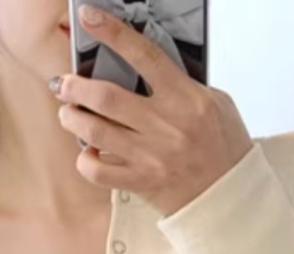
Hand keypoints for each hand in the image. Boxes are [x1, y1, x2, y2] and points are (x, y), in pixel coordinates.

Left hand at [52, 3, 253, 217]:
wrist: (229, 195)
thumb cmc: (223, 146)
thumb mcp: (215, 103)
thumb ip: (182, 84)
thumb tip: (143, 67)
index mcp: (187, 99)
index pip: (144, 56)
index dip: (113, 33)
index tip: (89, 18)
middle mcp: (166, 126)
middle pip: (107, 98)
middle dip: (75, 86)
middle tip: (64, 83)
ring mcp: (152, 157)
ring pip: (95, 133)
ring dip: (73, 119)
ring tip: (67, 113)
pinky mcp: (142, 183)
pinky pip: (100, 173)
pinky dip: (86, 162)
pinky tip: (87, 153)